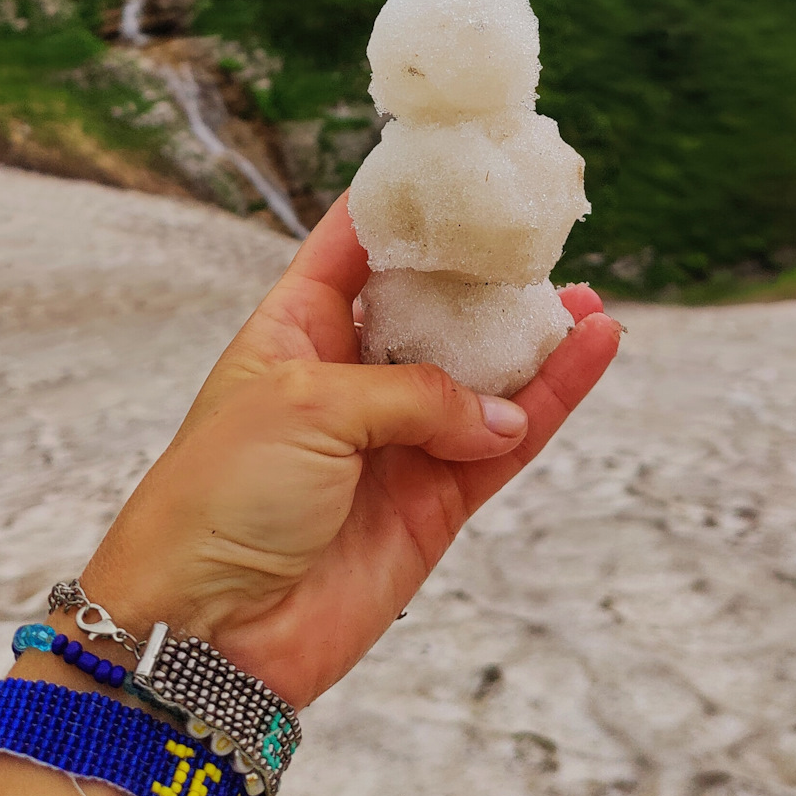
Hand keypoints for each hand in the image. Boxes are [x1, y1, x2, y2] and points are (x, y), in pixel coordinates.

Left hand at [75, 192, 621, 707]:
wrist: (205, 633)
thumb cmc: (218, 499)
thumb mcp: (306, 405)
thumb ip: (413, 392)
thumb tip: (493, 412)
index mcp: (295, 328)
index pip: (353, 245)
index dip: (399, 204)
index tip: (451, 161)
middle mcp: (350, 376)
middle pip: (433, 307)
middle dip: (484, 274)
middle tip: (541, 234)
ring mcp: (396, 440)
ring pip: (483, 374)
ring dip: (535, 338)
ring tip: (588, 297)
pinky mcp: (433, 502)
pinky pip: (507, 440)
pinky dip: (553, 398)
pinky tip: (591, 350)